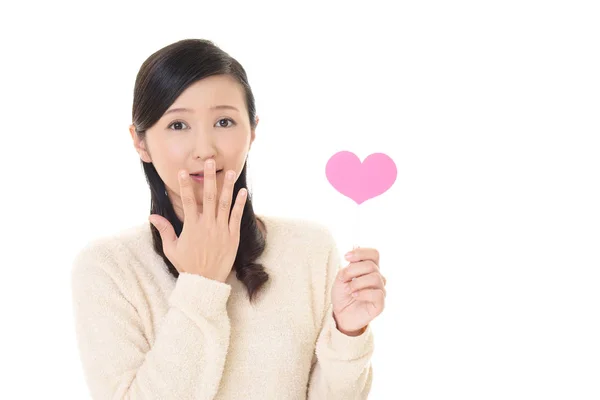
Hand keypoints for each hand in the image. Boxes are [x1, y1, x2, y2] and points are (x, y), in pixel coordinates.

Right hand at [149, 159, 246, 282]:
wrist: (205, 281)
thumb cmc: (187, 265)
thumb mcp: (171, 248)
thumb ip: (164, 230)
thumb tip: (152, 216)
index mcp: (192, 227)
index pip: (187, 202)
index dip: (185, 186)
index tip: (184, 172)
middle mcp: (207, 226)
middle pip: (208, 197)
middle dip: (209, 178)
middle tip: (210, 162)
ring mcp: (221, 230)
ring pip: (225, 204)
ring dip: (227, 187)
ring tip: (230, 172)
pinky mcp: (233, 236)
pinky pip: (237, 217)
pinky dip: (240, 204)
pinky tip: (243, 191)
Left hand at [331, 247, 385, 335]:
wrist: (341, 315)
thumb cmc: (343, 295)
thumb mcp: (341, 277)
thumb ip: (350, 265)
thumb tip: (356, 246)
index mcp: (370, 269)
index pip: (374, 254)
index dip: (361, 252)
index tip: (346, 257)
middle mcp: (378, 278)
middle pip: (371, 265)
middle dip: (353, 270)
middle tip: (343, 278)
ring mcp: (381, 291)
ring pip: (375, 278)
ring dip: (357, 282)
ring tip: (349, 289)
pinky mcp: (381, 304)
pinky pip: (377, 294)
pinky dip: (363, 293)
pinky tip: (355, 296)